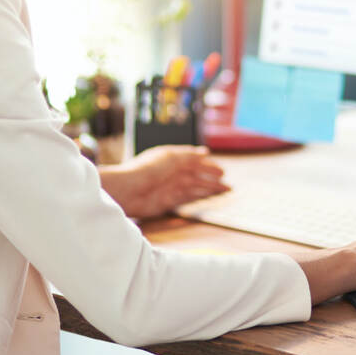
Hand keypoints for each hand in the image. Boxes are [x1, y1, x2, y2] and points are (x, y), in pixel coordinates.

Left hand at [100, 145, 227, 219]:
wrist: (128, 190)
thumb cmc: (146, 170)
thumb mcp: (171, 157)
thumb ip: (190, 156)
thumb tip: (205, 153)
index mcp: (172, 158)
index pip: (193, 160)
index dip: (207, 164)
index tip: (221, 169)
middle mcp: (172, 172)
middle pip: (196, 175)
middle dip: (212, 178)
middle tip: (227, 182)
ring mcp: (171, 187)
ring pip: (195, 187)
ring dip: (210, 188)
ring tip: (225, 190)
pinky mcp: (168, 201)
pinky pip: (188, 198)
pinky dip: (200, 197)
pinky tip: (209, 197)